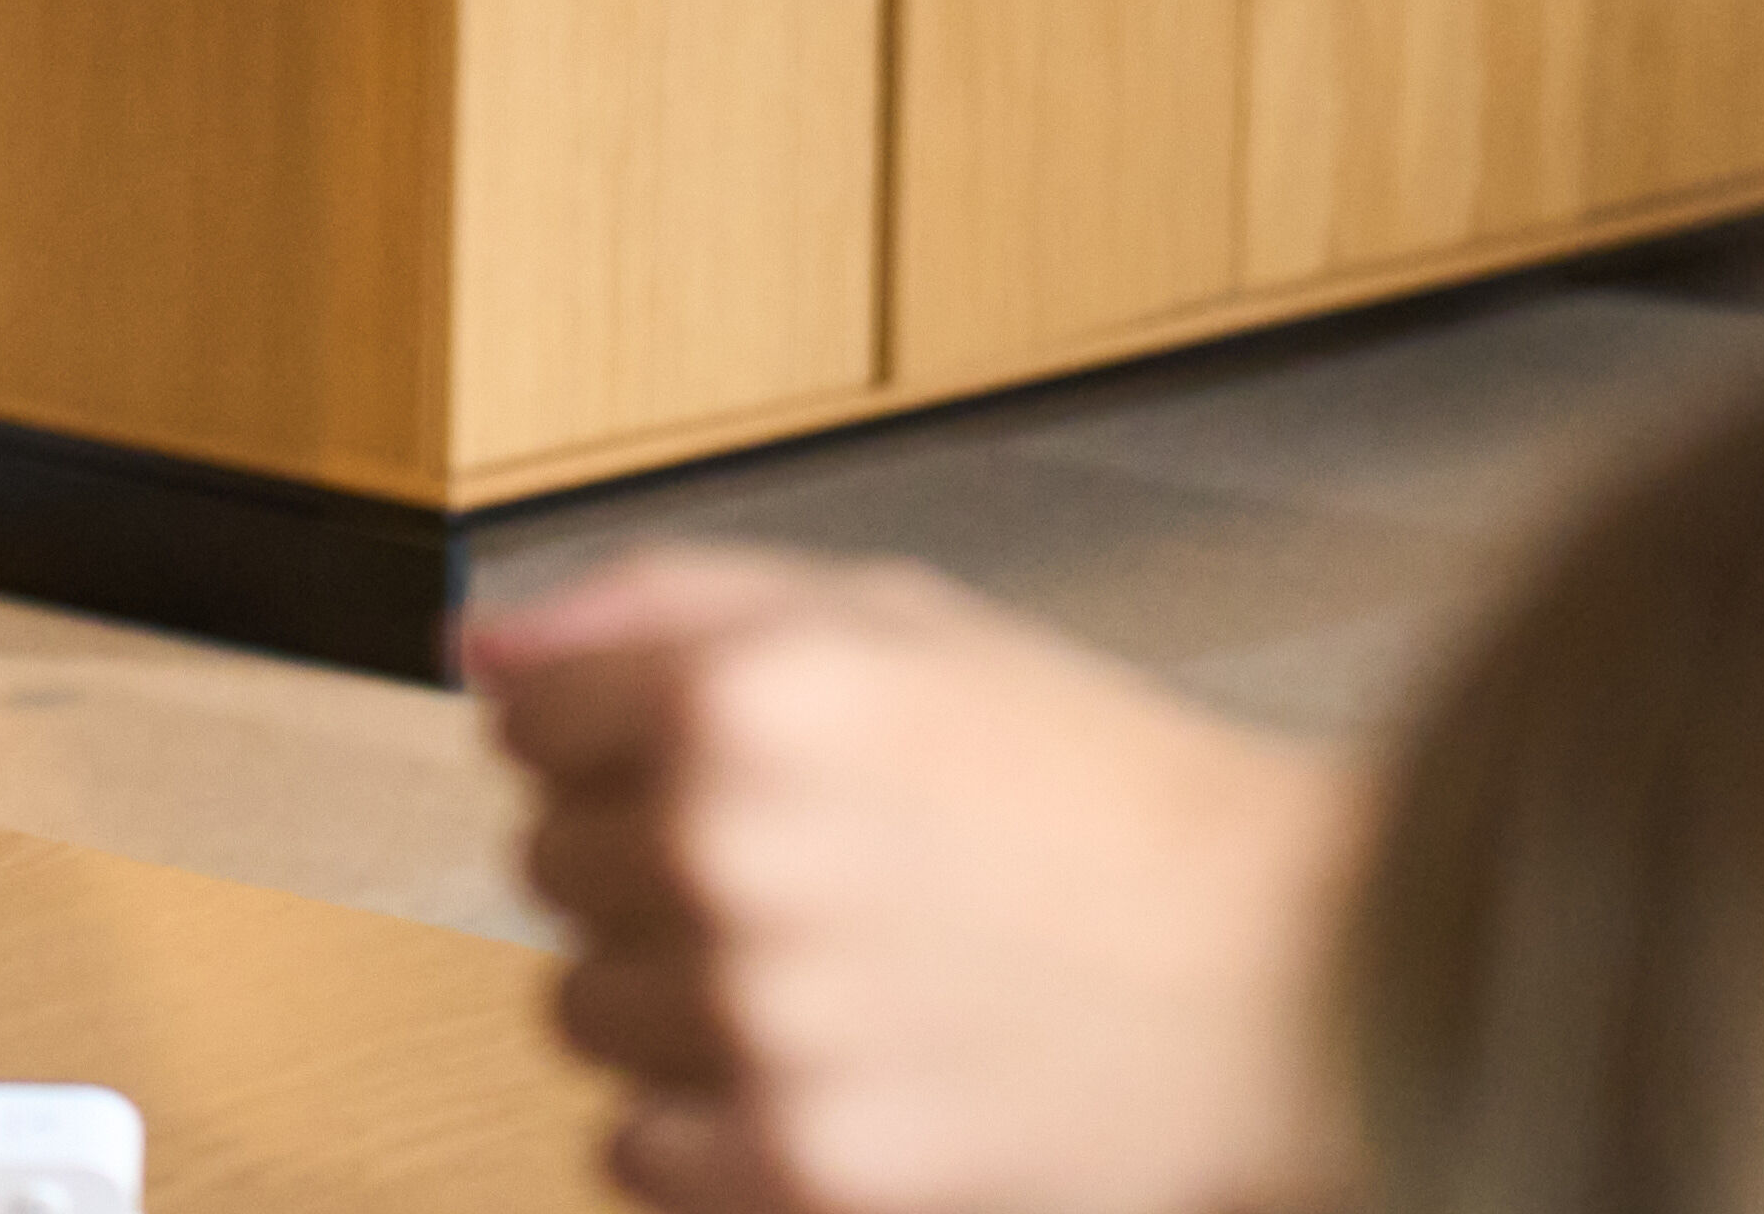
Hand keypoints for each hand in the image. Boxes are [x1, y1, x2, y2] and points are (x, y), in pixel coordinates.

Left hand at [470, 546, 1354, 1213]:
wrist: (1281, 973)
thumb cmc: (1099, 791)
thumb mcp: (893, 618)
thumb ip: (659, 606)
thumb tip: (483, 643)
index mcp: (747, 691)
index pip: (527, 716)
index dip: (610, 731)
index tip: (688, 754)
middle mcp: (730, 849)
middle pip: (548, 863)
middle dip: (648, 859)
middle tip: (803, 864)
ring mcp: (761, 1021)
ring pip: (579, 1010)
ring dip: (671, 997)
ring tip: (825, 970)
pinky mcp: (802, 1167)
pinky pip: (633, 1152)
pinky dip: (706, 1126)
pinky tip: (824, 1066)